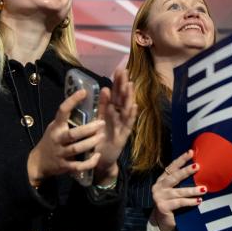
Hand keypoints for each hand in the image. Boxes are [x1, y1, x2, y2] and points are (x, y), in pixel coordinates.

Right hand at [27, 89, 105, 186]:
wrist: (39, 162)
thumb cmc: (52, 140)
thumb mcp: (55, 127)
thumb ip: (67, 119)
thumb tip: (83, 102)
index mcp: (56, 127)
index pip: (62, 111)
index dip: (72, 100)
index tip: (83, 92)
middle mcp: (58, 139)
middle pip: (73, 134)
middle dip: (88, 129)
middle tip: (101, 123)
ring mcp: (61, 153)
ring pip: (77, 149)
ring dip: (91, 143)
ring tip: (102, 136)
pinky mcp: (64, 166)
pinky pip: (78, 166)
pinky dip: (89, 162)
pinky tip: (97, 156)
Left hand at [92, 68, 137, 183]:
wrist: (100, 161)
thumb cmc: (98, 140)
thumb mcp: (98, 121)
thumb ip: (102, 106)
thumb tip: (104, 88)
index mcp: (111, 112)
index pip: (115, 94)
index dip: (117, 82)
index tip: (119, 69)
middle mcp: (118, 117)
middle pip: (122, 99)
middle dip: (124, 85)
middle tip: (125, 71)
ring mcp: (122, 126)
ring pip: (127, 109)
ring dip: (129, 97)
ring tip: (130, 85)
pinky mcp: (123, 136)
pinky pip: (128, 124)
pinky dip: (131, 115)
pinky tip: (134, 106)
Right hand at [151, 150, 202, 230]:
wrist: (161, 222)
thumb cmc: (171, 204)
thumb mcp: (174, 191)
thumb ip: (181, 183)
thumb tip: (198, 170)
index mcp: (162, 180)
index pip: (172, 167)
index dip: (181, 159)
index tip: (191, 152)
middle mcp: (159, 186)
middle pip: (174, 177)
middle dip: (186, 171)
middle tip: (198, 166)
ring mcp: (159, 196)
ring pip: (179, 191)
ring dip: (192, 190)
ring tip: (204, 189)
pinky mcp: (162, 206)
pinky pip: (179, 203)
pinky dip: (190, 201)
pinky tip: (198, 201)